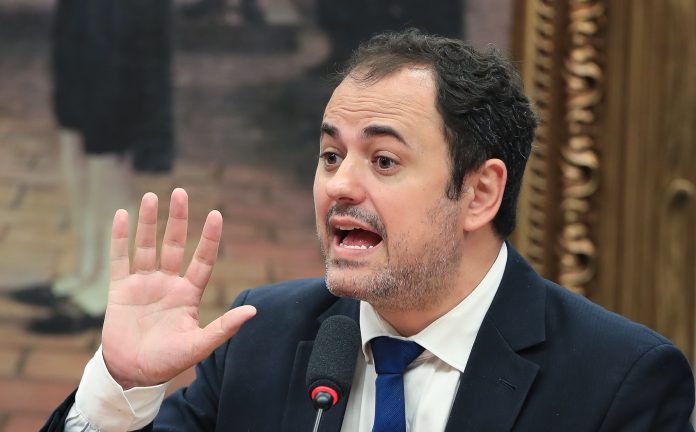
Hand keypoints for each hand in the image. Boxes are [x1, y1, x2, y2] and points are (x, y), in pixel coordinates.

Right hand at [101, 188, 255, 388]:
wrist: (133, 374)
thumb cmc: (168, 361)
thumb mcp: (199, 345)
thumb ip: (224, 327)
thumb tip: (253, 312)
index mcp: (189, 294)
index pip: (203, 259)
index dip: (209, 238)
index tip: (216, 214)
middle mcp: (168, 283)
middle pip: (175, 244)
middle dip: (178, 218)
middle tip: (180, 192)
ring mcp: (144, 284)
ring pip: (147, 245)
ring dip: (148, 221)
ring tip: (151, 196)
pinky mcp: (120, 289)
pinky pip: (120, 258)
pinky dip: (120, 238)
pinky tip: (122, 215)